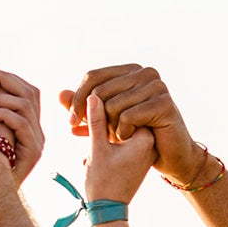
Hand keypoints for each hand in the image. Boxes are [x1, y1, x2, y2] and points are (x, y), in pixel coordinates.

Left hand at [0, 67, 46, 185]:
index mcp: (27, 124)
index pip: (26, 90)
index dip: (7, 77)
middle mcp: (36, 131)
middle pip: (29, 92)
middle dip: (4, 79)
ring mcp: (37, 141)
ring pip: (25, 105)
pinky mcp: (33, 152)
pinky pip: (21, 124)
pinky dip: (3, 114)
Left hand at [59, 64, 204, 187]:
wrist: (167, 155)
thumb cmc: (135, 137)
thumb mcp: (104, 122)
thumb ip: (84, 108)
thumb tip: (59, 94)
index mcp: (129, 71)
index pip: (92, 77)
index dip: (77, 100)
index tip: (70, 123)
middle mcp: (145, 73)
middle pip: (100, 91)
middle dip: (93, 118)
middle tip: (99, 136)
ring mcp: (157, 86)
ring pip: (112, 105)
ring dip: (110, 128)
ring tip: (119, 137)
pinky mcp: (165, 103)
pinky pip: (128, 116)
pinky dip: (124, 132)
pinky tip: (130, 139)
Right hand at [79, 90, 155, 204]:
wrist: (108, 210)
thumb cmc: (103, 183)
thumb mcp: (96, 149)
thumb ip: (95, 120)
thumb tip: (93, 94)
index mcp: (145, 137)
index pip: (125, 107)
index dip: (103, 112)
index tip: (95, 134)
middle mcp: (149, 139)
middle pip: (123, 113)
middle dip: (101, 117)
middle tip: (88, 133)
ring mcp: (143, 146)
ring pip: (120, 123)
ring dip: (101, 125)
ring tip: (87, 137)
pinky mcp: (136, 152)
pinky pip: (120, 134)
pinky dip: (105, 134)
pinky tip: (89, 137)